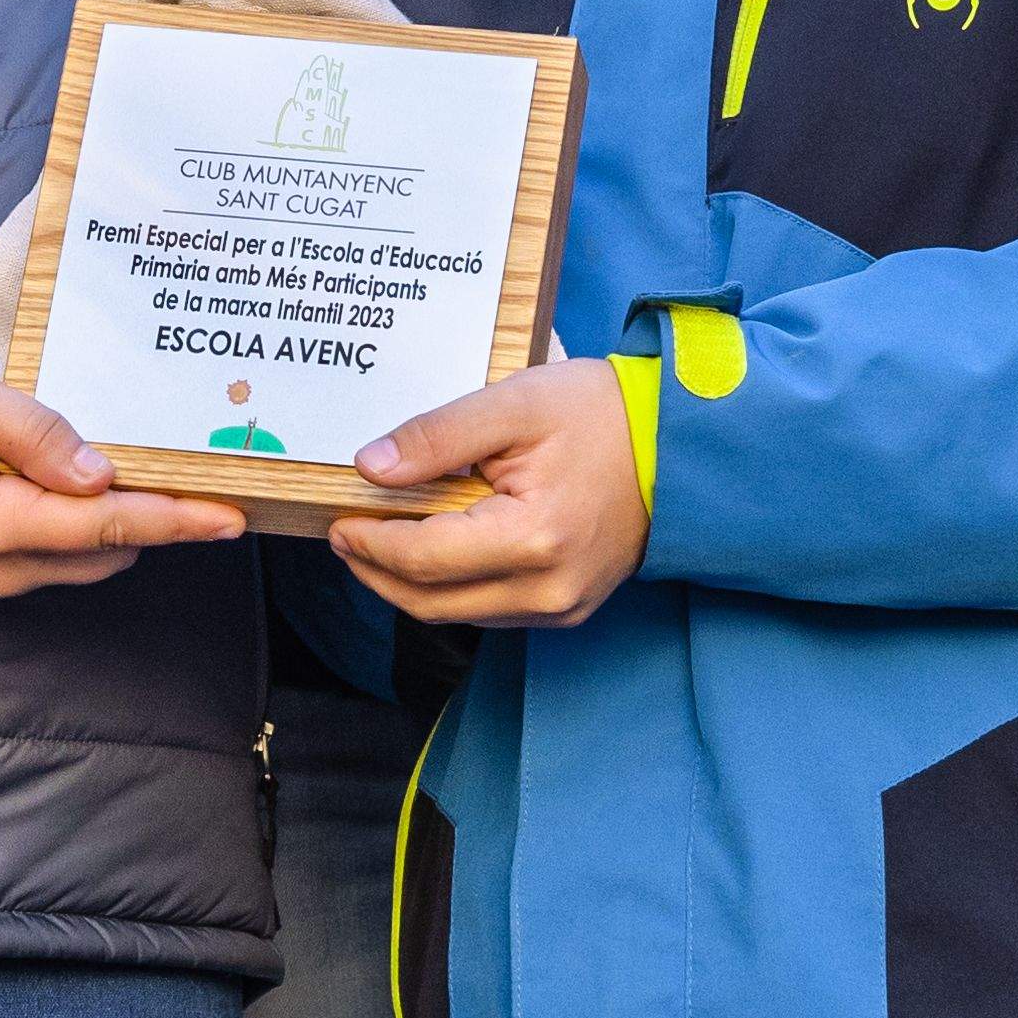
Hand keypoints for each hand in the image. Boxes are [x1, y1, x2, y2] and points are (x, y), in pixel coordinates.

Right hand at [0, 364, 246, 596]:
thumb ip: (38, 435)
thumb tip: (103, 474)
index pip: (106, 526)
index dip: (175, 521)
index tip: (231, 518)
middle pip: (104, 553)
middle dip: (152, 519)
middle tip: (187, 468)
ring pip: (79, 563)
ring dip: (112, 525)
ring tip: (130, 466)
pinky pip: (46, 562)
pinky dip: (74, 529)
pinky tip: (72, 483)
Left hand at [328, 357, 648, 627]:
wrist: (678, 443)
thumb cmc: (602, 415)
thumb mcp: (514, 404)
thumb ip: (438, 436)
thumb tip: (370, 468)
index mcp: (534, 540)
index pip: (423, 560)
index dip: (370, 544)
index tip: (339, 520)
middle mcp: (548, 589)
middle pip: (430, 602)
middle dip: (377, 572)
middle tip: (345, 536)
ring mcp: (561, 606)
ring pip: (457, 613)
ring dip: (410, 584)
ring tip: (381, 540)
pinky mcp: (568, 607)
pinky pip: (490, 609)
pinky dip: (452, 587)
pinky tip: (434, 551)